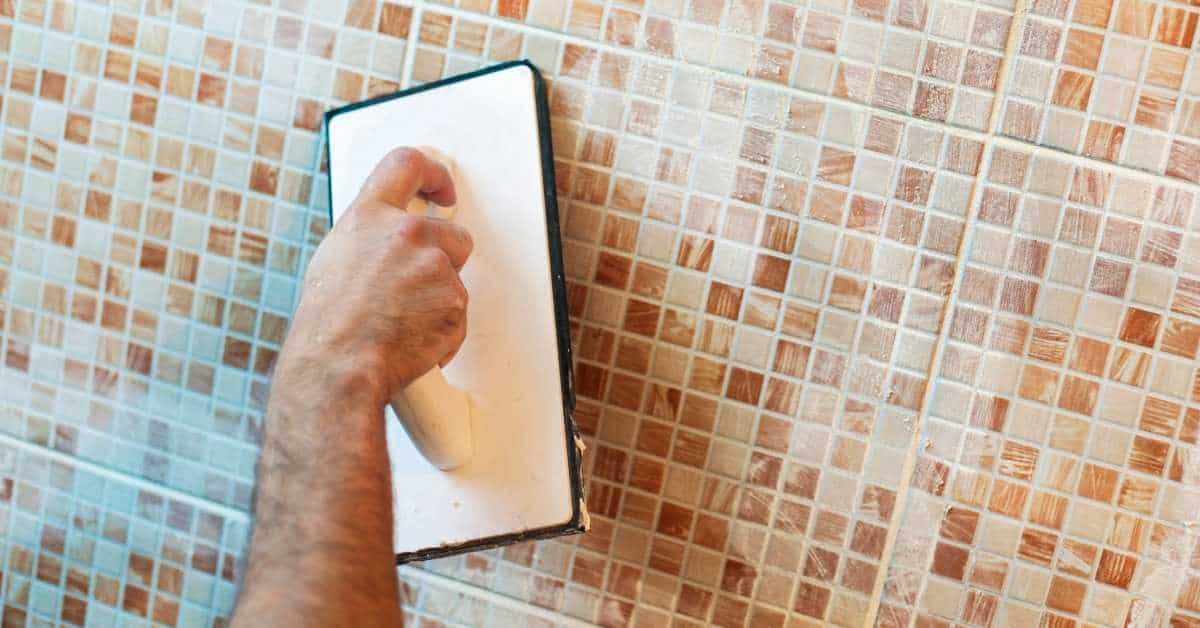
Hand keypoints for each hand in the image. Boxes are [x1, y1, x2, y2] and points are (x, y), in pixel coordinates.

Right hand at [279, 147, 472, 405]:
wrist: (338, 365)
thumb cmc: (327, 324)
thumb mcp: (335, 259)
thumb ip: (372, 238)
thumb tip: (390, 240)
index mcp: (370, 216)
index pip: (408, 164)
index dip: (433, 174)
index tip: (442, 190)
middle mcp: (407, 234)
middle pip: (452, 233)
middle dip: (444, 259)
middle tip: (413, 289)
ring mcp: (435, 267)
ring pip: (455, 278)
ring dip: (438, 298)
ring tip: (400, 320)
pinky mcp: (455, 302)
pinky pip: (458, 314)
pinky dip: (441, 329)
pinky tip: (410, 338)